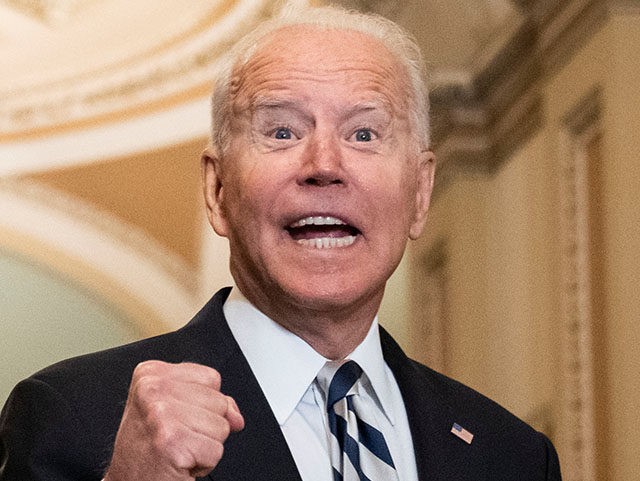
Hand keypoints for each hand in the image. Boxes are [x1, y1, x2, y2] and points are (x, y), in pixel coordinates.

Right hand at [103, 361, 243, 480]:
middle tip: (176, 437)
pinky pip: (216, 451)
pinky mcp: (172, 442)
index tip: (179, 418)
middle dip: (206, 426)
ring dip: (205, 445)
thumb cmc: (148, 449)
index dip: (204, 404)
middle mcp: (153, 389)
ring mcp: (161, 414)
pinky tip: (179, 462)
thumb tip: (236, 416)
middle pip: (220, 402)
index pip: (212, 378)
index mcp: (151, 374)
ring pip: (222, 426)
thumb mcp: (174, 410)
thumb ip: (209, 401)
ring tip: (178, 449)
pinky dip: (204, 464)